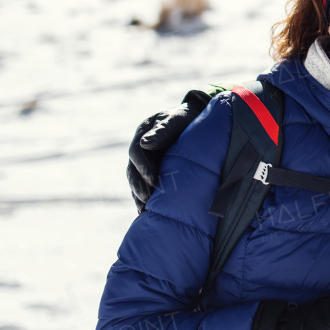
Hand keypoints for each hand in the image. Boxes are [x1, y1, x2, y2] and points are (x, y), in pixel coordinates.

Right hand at [126, 89, 213, 211]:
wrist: (197, 120)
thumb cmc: (186, 118)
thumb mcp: (176, 120)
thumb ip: (163, 130)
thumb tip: (145, 143)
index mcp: (143, 134)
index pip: (136, 152)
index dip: (143, 167)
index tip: (153, 179)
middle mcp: (141, 149)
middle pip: (133, 169)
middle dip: (138, 185)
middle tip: (147, 199)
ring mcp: (146, 161)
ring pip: (136, 180)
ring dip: (139, 194)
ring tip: (145, 209)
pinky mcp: (152, 171)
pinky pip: (144, 186)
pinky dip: (145, 198)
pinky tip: (148, 211)